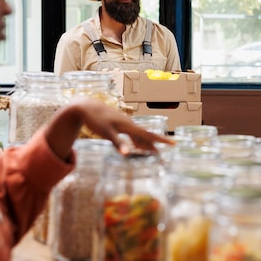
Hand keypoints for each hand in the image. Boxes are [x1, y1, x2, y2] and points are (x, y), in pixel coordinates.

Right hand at [44, 97, 174, 160]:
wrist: (86, 107)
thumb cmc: (104, 120)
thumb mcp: (119, 130)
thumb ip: (129, 139)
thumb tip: (140, 148)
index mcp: (131, 126)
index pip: (149, 134)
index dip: (161, 139)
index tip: (174, 144)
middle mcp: (128, 125)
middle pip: (146, 133)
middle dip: (159, 140)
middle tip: (172, 145)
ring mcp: (118, 126)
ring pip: (133, 135)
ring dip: (143, 144)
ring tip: (154, 153)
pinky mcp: (106, 129)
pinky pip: (115, 139)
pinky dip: (121, 145)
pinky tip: (126, 153)